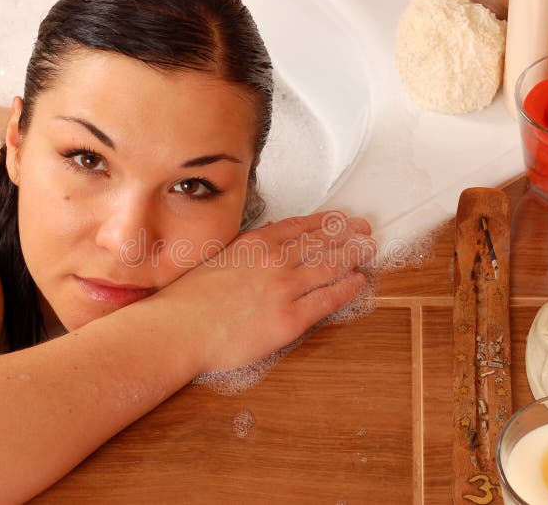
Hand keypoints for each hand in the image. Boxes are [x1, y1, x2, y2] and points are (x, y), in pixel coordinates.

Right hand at [153, 211, 374, 372]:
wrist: (178, 329)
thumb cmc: (188, 300)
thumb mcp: (218, 259)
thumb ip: (245, 251)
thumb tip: (261, 247)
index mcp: (255, 243)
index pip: (300, 226)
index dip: (325, 222)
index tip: (340, 219)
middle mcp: (275, 260)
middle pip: (322, 242)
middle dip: (348, 234)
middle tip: (365, 231)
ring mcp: (285, 288)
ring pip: (330, 265)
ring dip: (354, 255)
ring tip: (368, 251)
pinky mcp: (290, 319)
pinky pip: (327, 299)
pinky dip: (347, 288)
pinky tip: (359, 281)